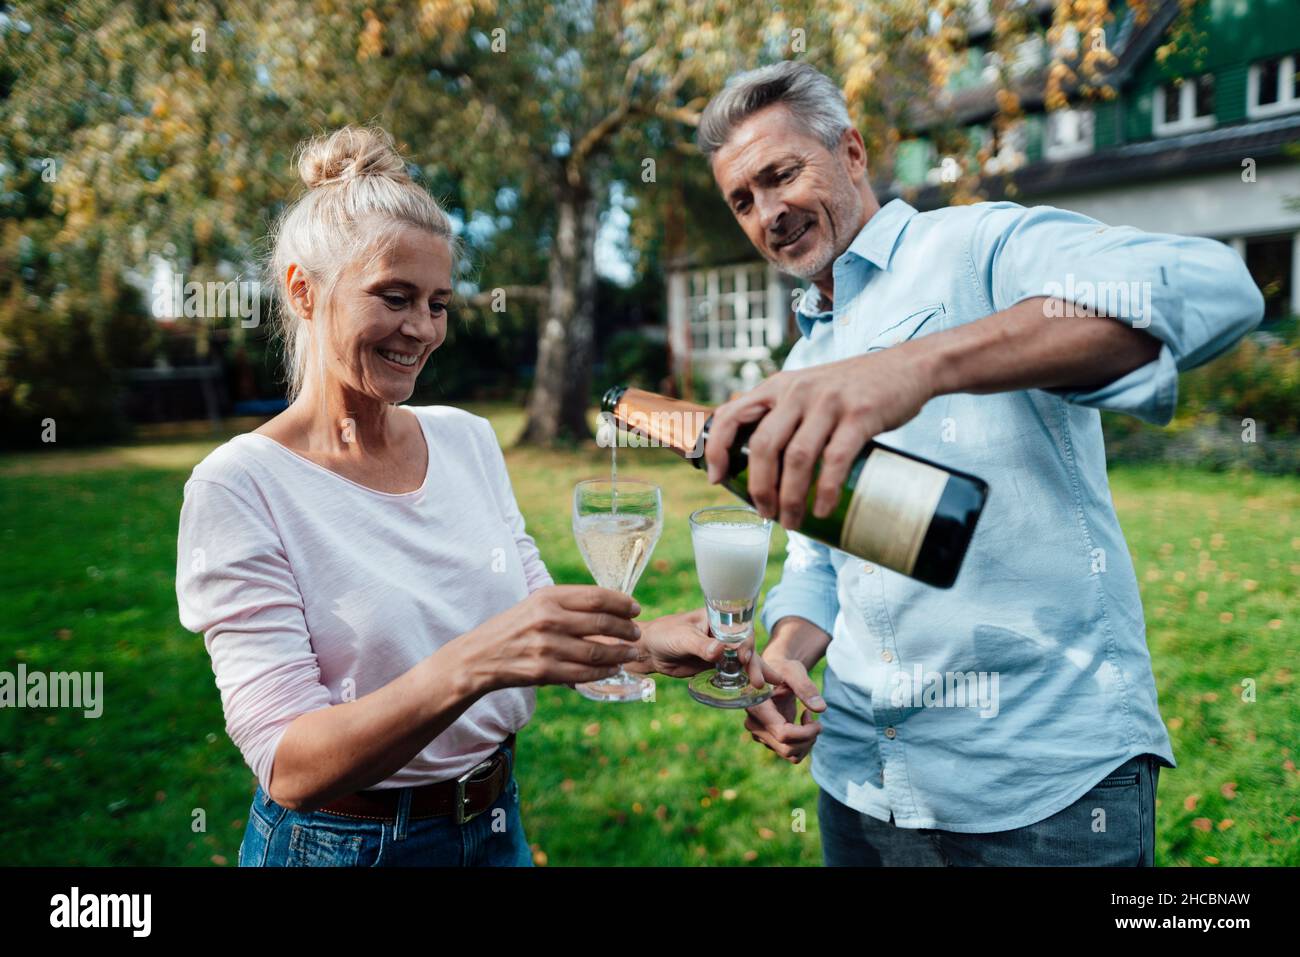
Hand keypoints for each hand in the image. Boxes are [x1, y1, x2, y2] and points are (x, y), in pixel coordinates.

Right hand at [456, 585, 641, 692]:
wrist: (479, 657)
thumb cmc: (513, 627)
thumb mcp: (536, 604)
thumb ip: (568, 603)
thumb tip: (608, 605)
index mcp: (548, 597)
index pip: (596, 597)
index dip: (622, 603)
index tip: (635, 609)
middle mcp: (549, 619)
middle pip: (602, 623)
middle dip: (626, 629)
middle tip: (636, 632)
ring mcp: (547, 647)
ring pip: (597, 652)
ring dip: (620, 653)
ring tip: (631, 652)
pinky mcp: (544, 671)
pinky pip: (584, 673)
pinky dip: (604, 671)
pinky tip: (613, 668)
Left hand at [628, 609, 763, 681]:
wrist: (649, 650)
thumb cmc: (664, 635)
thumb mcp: (682, 638)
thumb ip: (701, 645)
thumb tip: (720, 651)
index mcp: (718, 619)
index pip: (739, 630)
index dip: (745, 643)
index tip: (743, 658)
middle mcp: (723, 634)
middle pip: (745, 647)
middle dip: (755, 663)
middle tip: (761, 682)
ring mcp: (720, 651)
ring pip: (742, 661)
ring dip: (755, 672)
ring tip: (771, 687)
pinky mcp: (714, 665)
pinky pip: (732, 672)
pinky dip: (743, 680)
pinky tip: (755, 690)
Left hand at [704, 345, 934, 528]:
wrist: (908, 367)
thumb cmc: (853, 387)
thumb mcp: (808, 388)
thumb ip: (784, 413)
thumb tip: (761, 462)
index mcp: (778, 386)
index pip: (732, 415)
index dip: (718, 450)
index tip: (717, 480)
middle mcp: (798, 391)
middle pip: (764, 446)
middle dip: (760, 487)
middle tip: (765, 514)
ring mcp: (828, 402)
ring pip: (797, 457)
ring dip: (791, 497)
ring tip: (792, 522)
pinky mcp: (860, 414)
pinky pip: (835, 458)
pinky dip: (825, 489)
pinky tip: (821, 509)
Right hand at [743, 655, 826, 763]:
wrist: (775, 674)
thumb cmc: (783, 669)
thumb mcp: (794, 672)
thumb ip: (806, 687)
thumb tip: (821, 709)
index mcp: (757, 707)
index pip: (782, 734)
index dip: (805, 733)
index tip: (818, 722)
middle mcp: (754, 724)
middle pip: (787, 748)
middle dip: (809, 738)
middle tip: (816, 721)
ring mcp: (760, 734)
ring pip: (790, 754)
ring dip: (807, 742)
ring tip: (810, 721)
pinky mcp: (768, 740)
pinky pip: (790, 753)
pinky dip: (803, 744)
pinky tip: (803, 726)